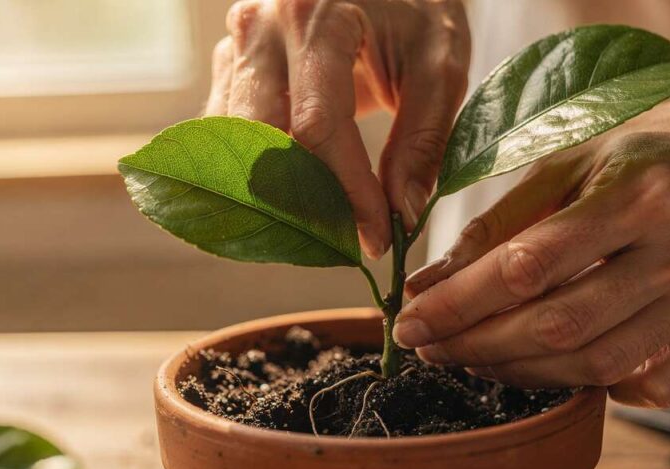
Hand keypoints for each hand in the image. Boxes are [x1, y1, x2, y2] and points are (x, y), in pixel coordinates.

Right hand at [207, 0, 469, 257]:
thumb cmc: (416, 4)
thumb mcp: (439, 61)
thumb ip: (423, 138)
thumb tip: (403, 213)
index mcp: (314, 15)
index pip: (317, 126)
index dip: (346, 193)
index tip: (376, 238)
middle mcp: (259, 27)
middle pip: (259, 141)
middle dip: (301, 205)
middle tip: (345, 244)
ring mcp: (236, 46)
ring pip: (233, 144)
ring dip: (276, 196)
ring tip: (326, 227)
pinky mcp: (230, 66)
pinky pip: (229, 135)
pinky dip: (261, 173)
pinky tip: (301, 197)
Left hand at [394, 82, 669, 406]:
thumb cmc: (655, 147)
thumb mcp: (575, 159)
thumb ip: (502, 221)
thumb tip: (432, 282)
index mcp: (640, 193)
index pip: (529, 266)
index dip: (460, 302)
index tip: (412, 322)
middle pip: (559, 325)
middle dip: (480, 345)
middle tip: (432, 347)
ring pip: (597, 364)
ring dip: (523, 373)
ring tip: (476, 360)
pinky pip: (652, 385)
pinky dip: (598, 390)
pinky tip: (557, 374)